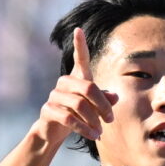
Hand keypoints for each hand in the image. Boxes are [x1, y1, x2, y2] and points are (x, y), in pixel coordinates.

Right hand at [35, 28, 114, 149]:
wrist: (54, 131)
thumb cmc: (77, 115)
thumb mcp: (94, 107)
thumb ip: (104, 100)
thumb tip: (115, 97)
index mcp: (77, 78)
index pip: (80, 59)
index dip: (79, 45)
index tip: (78, 29)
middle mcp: (64, 83)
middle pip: (89, 88)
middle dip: (103, 105)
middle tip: (110, 120)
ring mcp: (54, 95)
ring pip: (79, 105)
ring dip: (93, 120)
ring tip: (100, 132)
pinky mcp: (48, 110)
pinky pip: (69, 118)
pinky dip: (84, 129)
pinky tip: (92, 136)